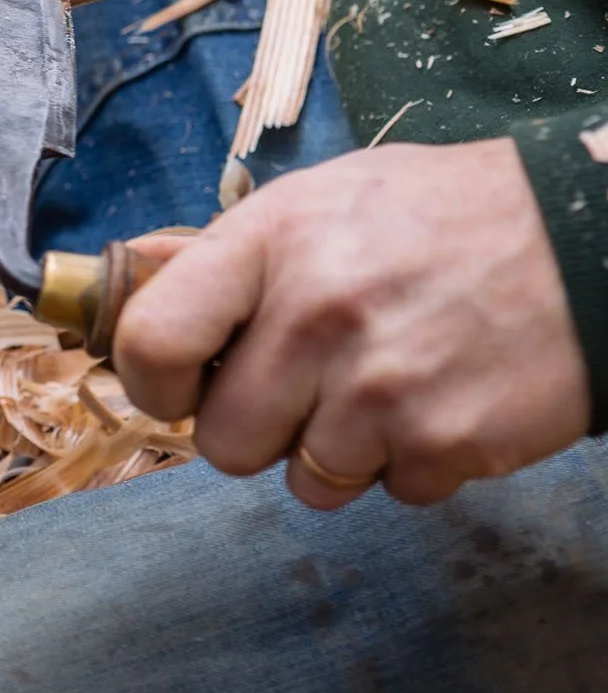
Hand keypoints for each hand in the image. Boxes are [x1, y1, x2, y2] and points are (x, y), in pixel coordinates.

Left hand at [113, 140, 589, 509]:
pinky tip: (436, 401)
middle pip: (222, 440)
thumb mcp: (319, 199)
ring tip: (380, 385)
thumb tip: (130, 272)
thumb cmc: (438, 215)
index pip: (153, 339)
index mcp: (271, 242)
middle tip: (298, 388)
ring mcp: (382, 385)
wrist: (585, 237)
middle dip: (253, 428)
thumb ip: (223, 250)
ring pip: (304, 479)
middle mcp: (317, 314)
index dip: (150, 383)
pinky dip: (408, 464)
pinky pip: (387, 493)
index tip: (173, 387)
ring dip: (333, 451)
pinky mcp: (446, 441)